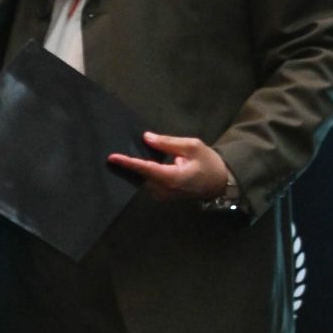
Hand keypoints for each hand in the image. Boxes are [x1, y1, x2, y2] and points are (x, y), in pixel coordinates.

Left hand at [108, 131, 235, 204]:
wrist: (220, 183)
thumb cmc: (209, 163)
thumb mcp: (192, 146)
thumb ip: (168, 143)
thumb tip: (146, 137)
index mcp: (172, 178)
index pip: (145, 169)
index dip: (128, 163)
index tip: (112, 158)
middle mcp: (164, 190)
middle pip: (141, 176)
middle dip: (129, 165)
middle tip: (116, 153)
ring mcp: (163, 195)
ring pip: (143, 180)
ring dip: (136, 169)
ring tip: (124, 156)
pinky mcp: (163, 196)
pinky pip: (148, 183)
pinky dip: (143, 173)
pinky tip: (139, 164)